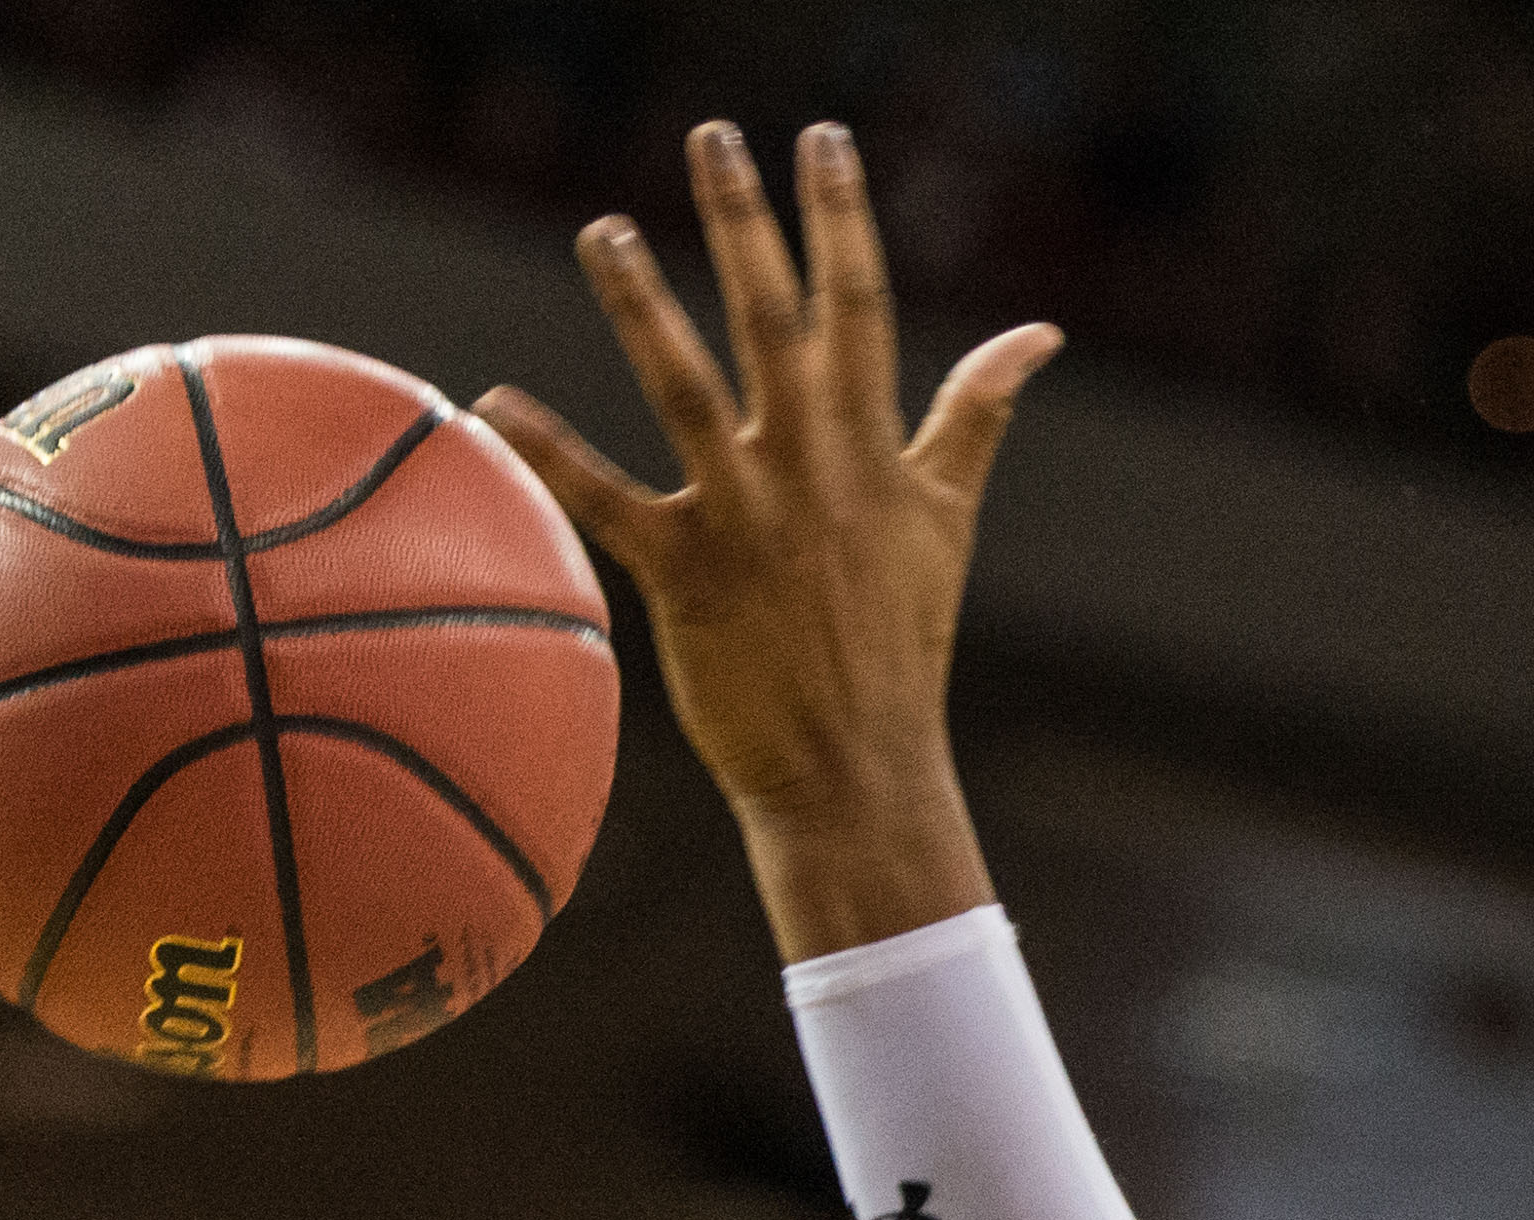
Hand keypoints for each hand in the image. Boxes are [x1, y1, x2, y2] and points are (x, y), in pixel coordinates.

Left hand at [476, 121, 1061, 955]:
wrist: (860, 768)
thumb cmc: (900, 640)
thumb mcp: (947, 516)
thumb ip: (979, 413)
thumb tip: (1040, 333)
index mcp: (872, 448)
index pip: (860, 309)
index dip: (841, 219)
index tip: (821, 140)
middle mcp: (812, 468)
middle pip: (774, 321)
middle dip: (745, 223)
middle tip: (712, 137)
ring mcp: (748, 518)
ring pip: (687, 389)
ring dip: (641, 306)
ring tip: (602, 230)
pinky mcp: (688, 574)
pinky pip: (609, 501)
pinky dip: (551, 453)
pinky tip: (493, 402)